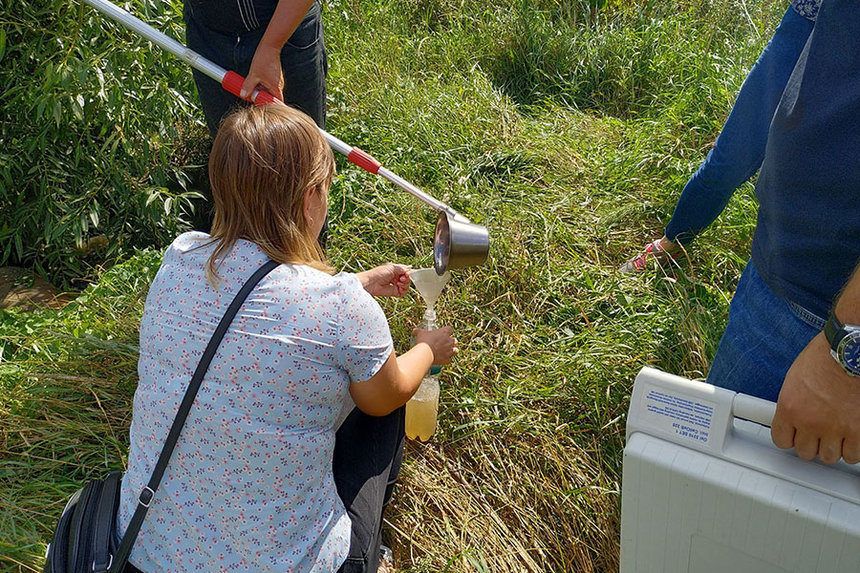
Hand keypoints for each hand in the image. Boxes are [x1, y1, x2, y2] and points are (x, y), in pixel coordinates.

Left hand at [240, 45, 283, 100]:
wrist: (270, 47)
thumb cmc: (264, 60)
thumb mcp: (253, 74)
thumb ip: (248, 86)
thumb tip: (243, 95)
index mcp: (276, 88)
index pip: (274, 103)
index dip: (266, 105)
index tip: (256, 103)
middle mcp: (279, 86)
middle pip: (270, 98)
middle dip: (260, 97)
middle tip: (250, 95)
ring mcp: (277, 82)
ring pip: (268, 91)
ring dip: (260, 90)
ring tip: (252, 84)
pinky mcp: (274, 77)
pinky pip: (268, 85)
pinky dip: (262, 85)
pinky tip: (256, 79)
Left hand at [357, 264, 410, 296]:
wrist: (371, 283)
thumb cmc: (378, 273)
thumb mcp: (392, 267)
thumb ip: (402, 268)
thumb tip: (410, 268)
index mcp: (395, 271)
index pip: (405, 271)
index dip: (408, 272)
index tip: (407, 272)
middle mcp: (395, 278)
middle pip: (407, 279)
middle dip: (407, 278)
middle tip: (402, 277)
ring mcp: (395, 285)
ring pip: (406, 285)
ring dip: (406, 283)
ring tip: (400, 281)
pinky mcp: (395, 292)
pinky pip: (404, 292)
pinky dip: (404, 289)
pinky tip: (399, 286)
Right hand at [413, 326, 457, 365]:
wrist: (425, 354)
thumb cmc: (424, 341)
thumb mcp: (420, 334)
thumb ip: (419, 331)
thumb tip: (415, 330)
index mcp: (444, 333)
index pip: (449, 329)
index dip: (447, 331)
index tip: (443, 332)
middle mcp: (449, 341)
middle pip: (454, 340)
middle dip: (451, 341)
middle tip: (445, 343)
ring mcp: (449, 351)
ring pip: (455, 350)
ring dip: (452, 350)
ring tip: (448, 351)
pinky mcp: (447, 359)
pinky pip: (449, 360)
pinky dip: (447, 359)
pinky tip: (443, 359)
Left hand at [771, 332, 859, 463]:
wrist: (849, 353)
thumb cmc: (824, 359)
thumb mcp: (795, 380)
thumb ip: (793, 404)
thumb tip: (792, 419)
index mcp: (789, 408)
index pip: (781, 440)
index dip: (790, 438)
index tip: (796, 435)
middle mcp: (810, 421)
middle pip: (805, 452)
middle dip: (812, 443)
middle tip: (818, 433)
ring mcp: (835, 428)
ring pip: (829, 456)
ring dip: (832, 447)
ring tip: (836, 434)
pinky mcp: (858, 431)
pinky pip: (853, 455)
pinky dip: (853, 449)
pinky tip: (851, 437)